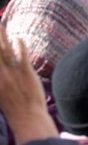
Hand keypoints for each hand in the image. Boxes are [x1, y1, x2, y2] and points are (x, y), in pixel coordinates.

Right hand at [0, 24, 56, 144]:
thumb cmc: (14, 109)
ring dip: (2, 38)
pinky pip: (22, 56)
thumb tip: (2, 70)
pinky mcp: (26, 73)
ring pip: (5, 51)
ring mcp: (12, 74)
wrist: (27, 118)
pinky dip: (20, 46)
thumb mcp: (0, 95)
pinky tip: (18, 38)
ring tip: (1, 27)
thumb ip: (0, 82)